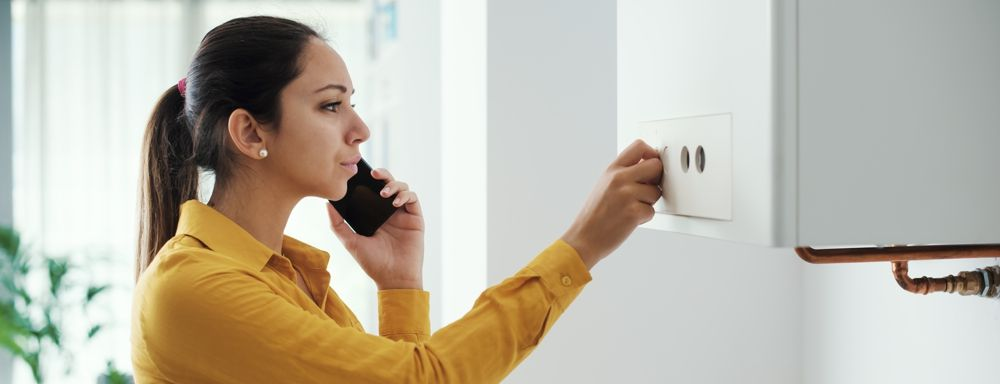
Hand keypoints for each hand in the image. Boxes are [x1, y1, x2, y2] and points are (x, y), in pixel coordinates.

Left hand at [326, 168, 424, 289]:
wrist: (394, 278)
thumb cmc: (372, 263)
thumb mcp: (350, 242)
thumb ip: (337, 224)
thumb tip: (327, 203)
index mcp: (373, 214)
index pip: (370, 190)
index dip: (366, 179)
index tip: (358, 172)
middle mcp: (388, 211)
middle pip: (387, 184)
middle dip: (382, 174)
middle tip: (373, 173)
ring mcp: (402, 214)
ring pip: (401, 187)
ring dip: (394, 185)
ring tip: (384, 193)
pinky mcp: (415, 218)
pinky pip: (413, 198)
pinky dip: (405, 195)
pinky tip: (395, 202)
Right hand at [561, 139, 662, 268]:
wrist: (584, 237)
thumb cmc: (595, 215)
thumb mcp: (604, 185)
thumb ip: (624, 174)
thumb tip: (650, 167)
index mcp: (612, 170)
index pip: (640, 146)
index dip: (652, 154)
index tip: (651, 164)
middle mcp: (619, 178)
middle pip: (656, 165)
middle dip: (656, 179)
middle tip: (646, 189)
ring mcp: (627, 194)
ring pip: (656, 192)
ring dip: (648, 202)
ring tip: (630, 209)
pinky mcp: (633, 212)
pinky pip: (652, 211)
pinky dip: (644, 217)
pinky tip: (628, 220)